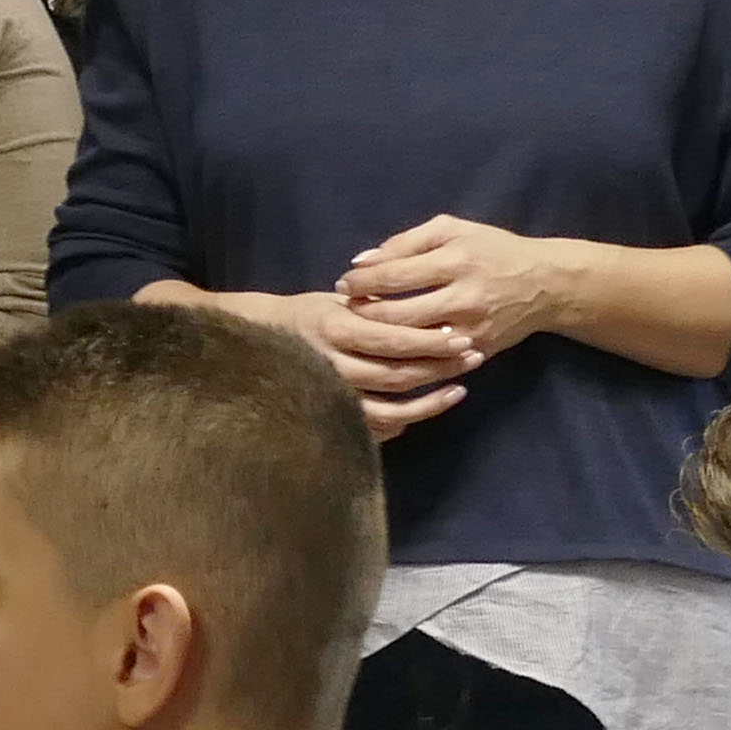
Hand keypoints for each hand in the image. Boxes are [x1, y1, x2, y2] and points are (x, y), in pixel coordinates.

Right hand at [187, 282, 476, 434]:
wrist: (257, 344)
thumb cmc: (307, 316)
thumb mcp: (335, 300)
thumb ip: (371, 303)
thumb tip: (419, 302)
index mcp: (336, 327)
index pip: (392, 338)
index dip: (430, 340)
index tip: (463, 335)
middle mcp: (332, 364)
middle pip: (396, 374)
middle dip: (439, 367)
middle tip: (473, 358)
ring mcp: (331, 396)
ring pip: (388, 408)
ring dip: (428, 402)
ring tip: (459, 390)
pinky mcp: (330, 418)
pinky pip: (371, 428)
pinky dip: (401, 423)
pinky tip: (425, 411)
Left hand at [342, 216, 579, 366]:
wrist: (544, 284)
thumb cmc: (492, 250)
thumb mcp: (452, 230)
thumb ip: (406, 242)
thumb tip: (363, 261)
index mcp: (455, 260)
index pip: (395, 274)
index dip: (363, 281)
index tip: (343, 284)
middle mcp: (463, 296)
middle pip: (399, 313)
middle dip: (365, 312)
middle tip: (345, 310)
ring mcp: (471, 329)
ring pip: (413, 342)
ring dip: (381, 337)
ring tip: (362, 329)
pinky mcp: (477, 351)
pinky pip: (433, 361)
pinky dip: (407, 357)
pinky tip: (389, 350)